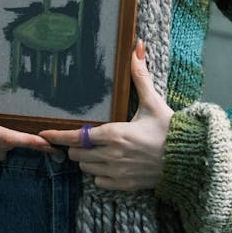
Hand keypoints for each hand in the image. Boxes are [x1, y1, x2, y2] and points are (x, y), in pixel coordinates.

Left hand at [39, 41, 172, 190]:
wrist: (187, 159)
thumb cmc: (169, 129)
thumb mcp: (153, 102)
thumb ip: (140, 76)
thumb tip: (137, 46)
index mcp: (114, 133)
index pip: (76, 136)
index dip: (57, 136)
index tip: (43, 134)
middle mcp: (111, 155)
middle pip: (77, 153)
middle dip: (78, 145)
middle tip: (88, 137)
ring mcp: (117, 172)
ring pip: (86, 168)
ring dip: (88, 159)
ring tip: (100, 149)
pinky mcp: (124, 185)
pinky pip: (99, 182)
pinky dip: (100, 174)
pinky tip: (111, 164)